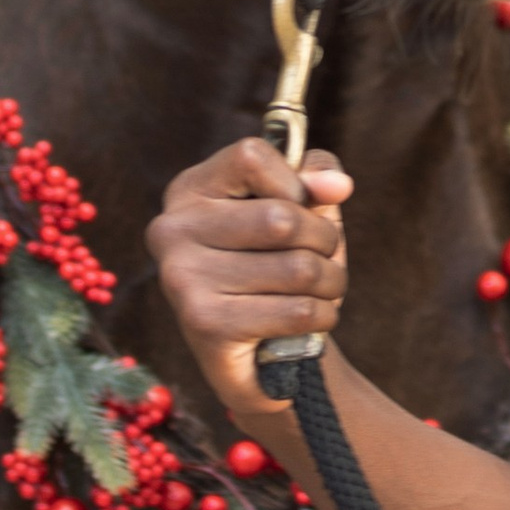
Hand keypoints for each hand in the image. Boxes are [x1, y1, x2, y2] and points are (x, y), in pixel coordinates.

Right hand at [148, 138, 351, 413]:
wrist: (260, 354)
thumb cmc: (280, 262)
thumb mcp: (300, 206)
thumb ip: (314, 175)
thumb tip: (337, 184)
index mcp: (189, 190)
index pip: (251, 155)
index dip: (295, 181)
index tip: (303, 205)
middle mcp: (172, 229)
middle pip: (282, 217)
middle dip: (325, 240)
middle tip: (326, 258)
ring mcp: (182, 279)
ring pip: (298, 267)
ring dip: (331, 281)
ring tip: (323, 289)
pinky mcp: (204, 325)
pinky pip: (297, 310)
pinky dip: (323, 314)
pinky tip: (312, 318)